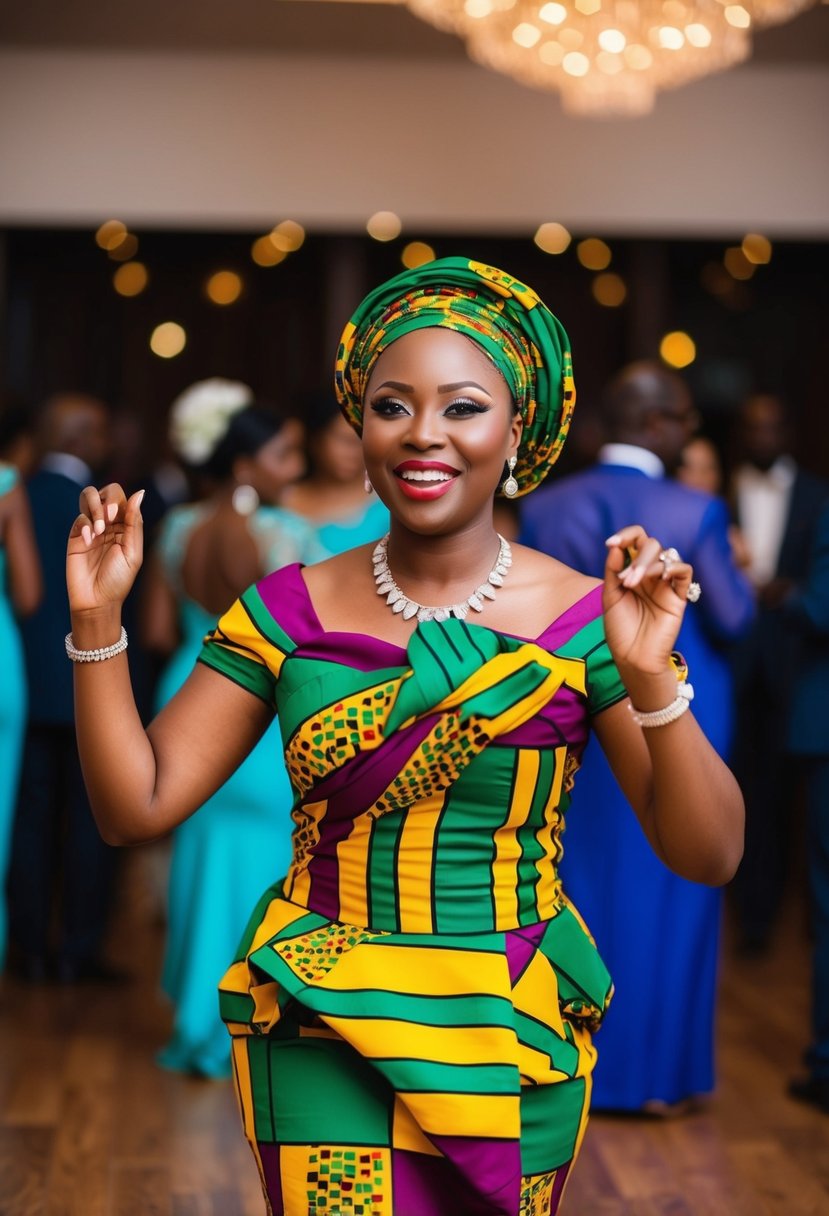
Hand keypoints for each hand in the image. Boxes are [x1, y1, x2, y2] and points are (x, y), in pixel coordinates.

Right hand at [67, 483, 144, 615]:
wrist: (96, 600)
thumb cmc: (118, 580)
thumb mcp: (132, 552)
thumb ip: (134, 522)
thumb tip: (140, 492)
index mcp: (127, 527)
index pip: (123, 498)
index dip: (119, 501)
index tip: (116, 517)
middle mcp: (110, 524)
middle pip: (106, 492)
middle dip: (106, 500)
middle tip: (108, 518)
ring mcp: (92, 528)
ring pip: (89, 497)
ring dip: (94, 507)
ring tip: (99, 530)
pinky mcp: (76, 535)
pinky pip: (79, 518)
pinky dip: (84, 525)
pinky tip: (89, 540)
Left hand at [602, 525, 692, 680]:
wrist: (633, 658)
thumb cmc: (620, 630)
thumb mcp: (610, 596)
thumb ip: (614, 570)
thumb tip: (616, 546)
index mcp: (632, 571)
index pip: (635, 541)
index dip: (625, 535)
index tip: (611, 543)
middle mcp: (650, 574)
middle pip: (651, 545)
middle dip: (636, 556)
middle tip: (625, 579)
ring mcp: (665, 584)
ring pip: (667, 554)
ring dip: (648, 563)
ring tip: (632, 583)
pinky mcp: (679, 596)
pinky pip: (684, 571)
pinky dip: (674, 568)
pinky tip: (661, 577)